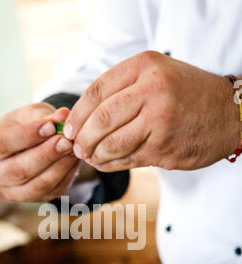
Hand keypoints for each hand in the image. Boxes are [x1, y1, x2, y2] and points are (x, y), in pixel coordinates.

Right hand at [0, 104, 79, 201]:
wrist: (29, 146)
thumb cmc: (25, 125)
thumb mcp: (30, 114)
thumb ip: (44, 116)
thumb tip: (62, 116)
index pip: (1, 144)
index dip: (26, 136)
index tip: (50, 126)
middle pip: (18, 170)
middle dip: (45, 155)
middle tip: (66, 140)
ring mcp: (12, 192)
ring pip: (37, 186)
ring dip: (58, 166)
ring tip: (73, 147)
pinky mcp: (34, 199)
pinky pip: (52, 191)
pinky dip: (66, 174)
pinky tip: (74, 158)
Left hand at [63, 51, 240, 171]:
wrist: (229, 114)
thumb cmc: (188, 94)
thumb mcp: (157, 75)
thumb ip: (123, 90)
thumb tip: (82, 117)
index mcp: (146, 67)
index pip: (96, 91)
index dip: (77, 114)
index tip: (68, 128)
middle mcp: (152, 91)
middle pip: (100, 119)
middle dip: (82, 138)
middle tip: (76, 147)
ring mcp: (159, 122)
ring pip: (111, 143)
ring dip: (95, 155)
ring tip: (90, 157)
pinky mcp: (164, 148)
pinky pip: (127, 159)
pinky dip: (111, 164)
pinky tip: (106, 163)